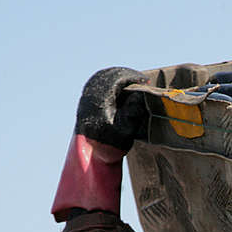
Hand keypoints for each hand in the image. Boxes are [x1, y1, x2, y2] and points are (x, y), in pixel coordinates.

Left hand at [52, 67, 147, 220]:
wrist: (88, 157)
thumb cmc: (108, 144)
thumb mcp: (125, 129)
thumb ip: (133, 111)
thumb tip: (141, 95)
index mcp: (99, 96)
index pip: (118, 78)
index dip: (134, 77)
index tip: (146, 80)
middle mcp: (90, 93)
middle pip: (110, 75)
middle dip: (127, 76)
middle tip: (141, 80)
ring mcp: (86, 96)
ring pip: (103, 78)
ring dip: (119, 79)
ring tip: (133, 84)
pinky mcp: (85, 102)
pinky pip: (99, 85)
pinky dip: (111, 84)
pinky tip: (120, 91)